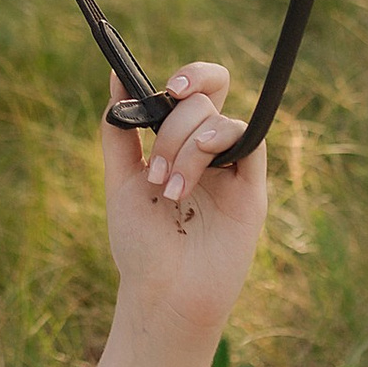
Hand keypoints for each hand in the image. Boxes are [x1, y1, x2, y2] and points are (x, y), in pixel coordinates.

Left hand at [103, 64, 267, 346]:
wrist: (161, 293)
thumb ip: (119, 129)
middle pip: (208, 98)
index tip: (167, 89)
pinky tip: (191, 180)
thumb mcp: (120, 179)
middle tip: (155, 169)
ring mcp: (232, 169)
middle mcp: (209, 151)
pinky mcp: (251, 190)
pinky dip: (217, 144)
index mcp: (180, 143)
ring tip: (168, 192)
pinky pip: (250, 142)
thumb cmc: (141, 244)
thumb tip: (115, 73)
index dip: (189, 76)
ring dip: (185, 147)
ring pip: (220, 119)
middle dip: (174, 124)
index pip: (196, 90)